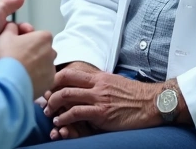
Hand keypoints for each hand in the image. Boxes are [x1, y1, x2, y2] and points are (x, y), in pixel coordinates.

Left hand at [0, 0, 30, 62]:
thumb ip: (9, 4)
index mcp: (4, 32)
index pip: (23, 32)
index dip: (28, 31)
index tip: (29, 31)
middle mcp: (5, 44)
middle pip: (24, 43)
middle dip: (28, 42)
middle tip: (28, 42)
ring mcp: (4, 56)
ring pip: (22, 55)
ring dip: (24, 53)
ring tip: (24, 52)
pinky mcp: (3, 67)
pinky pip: (15, 66)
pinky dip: (19, 63)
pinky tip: (21, 61)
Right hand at [0, 23, 55, 97]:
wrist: (9, 82)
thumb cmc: (8, 57)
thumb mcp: (4, 35)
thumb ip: (11, 27)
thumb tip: (13, 26)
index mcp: (44, 37)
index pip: (39, 35)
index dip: (28, 40)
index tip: (18, 46)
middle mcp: (52, 51)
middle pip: (43, 50)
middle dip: (33, 53)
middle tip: (18, 58)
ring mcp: (52, 68)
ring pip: (44, 64)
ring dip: (35, 66)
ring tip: (21, 70)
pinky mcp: (49, 82)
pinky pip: (44, 78)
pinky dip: (36, 78)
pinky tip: (25, 79)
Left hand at [44, 68, 160, 131]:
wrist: (152, 103)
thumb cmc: (135, 96)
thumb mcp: (115, 83)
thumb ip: (99, 85)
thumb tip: (86, 89)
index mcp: (99, 77)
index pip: (70, 73)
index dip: (54, 79)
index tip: (48, 88)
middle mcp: (97, 85)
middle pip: (64, 82)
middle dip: (49, 92)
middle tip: (43, 102)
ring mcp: (99, 98)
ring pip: (66, 96)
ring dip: (53, 105)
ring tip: (49, 114)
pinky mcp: (102, 113)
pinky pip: (76, 113)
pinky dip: (64, 118)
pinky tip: (60, 123)